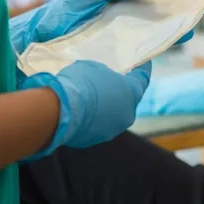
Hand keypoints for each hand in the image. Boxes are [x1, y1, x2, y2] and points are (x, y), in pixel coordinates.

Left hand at [9, 0, 194, 58]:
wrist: (34, 42)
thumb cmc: (59, 15)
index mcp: (113, 16)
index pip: (144, 14)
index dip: (163, 11)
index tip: (181, 8)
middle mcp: (116, 35)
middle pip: (150, 31)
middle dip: (171, 27)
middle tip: (190, 25)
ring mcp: (113, 53)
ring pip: (145, 47)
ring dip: (166, 40)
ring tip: (183, 34)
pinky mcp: (109, 68)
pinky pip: (133, 63)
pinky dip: (149, 58)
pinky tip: (161, 51)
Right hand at [18, 59, 150, 159]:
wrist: (60, 111)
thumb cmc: (80, 83)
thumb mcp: (93, 68)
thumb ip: (104, 75)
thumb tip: (102, 82)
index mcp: (132, 93)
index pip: (142, 78)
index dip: (142, 70)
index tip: (143, 64)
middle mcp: (127, 114)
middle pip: (127, 100)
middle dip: (120, 91)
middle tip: (110, 81)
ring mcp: (112, 130)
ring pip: (111, 115)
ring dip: (104, 107)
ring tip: (89, 98)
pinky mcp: (94, 140)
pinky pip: (95, 125)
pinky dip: (90, 118)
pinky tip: (78, 111)